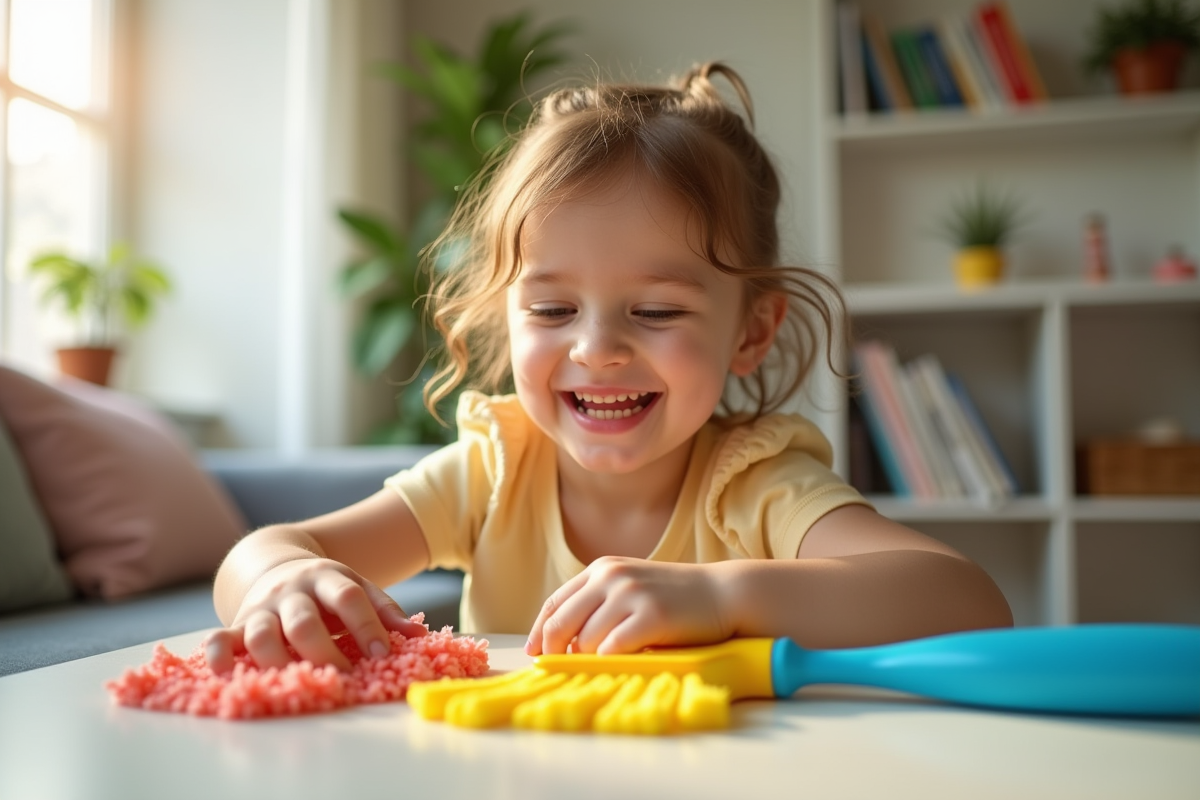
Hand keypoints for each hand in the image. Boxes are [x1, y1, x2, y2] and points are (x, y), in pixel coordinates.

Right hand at [203, 558, 426, 673]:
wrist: (276, 564)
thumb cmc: (327, 589)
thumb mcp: (357, 587)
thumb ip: (385, 610)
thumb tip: (419, 634)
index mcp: (327, 578)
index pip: (349, 598)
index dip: (367, 625)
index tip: (384, 653)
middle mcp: (291, 591)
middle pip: (304, 622)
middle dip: (324, 652)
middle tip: (344, 676)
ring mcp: (261, 607)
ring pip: (262, 634)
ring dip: (278, 661)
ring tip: (296, 682)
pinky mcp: (238, 624)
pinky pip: (221, 639)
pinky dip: (220, 657)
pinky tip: (227, 674)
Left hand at [525, 557, 732, 655]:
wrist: (722, 593)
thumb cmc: (674, 599)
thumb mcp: (631, 588)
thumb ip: (598, 603)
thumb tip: (560, 643)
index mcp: (602, 569)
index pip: (554, 603)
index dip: (538, 632)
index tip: (534, 654)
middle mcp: (611, 577)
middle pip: (560, 625)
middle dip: (554, 653)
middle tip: (559, 672)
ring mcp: (631, 595)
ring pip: (584, 641)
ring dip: (587, 661)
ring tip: (599, 668)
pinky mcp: (651, 616)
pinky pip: (611, 649)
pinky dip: (608, 663)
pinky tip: (616, 666)